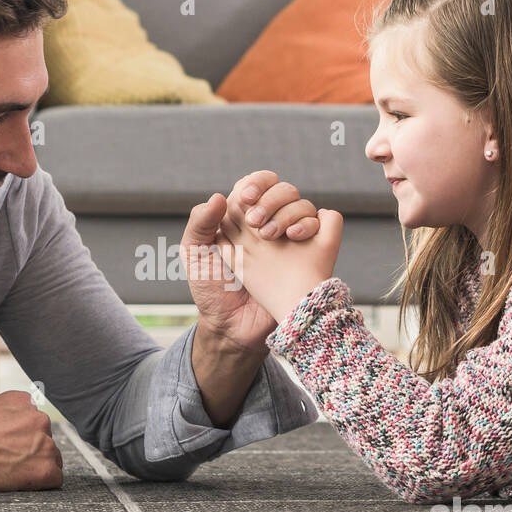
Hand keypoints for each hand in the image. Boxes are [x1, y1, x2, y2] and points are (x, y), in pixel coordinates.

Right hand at [0, 391, 63, 491]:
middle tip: (10, 459)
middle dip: (31, 448)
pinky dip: (42, 483)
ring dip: (37, 465)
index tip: (11, 442)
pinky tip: (24, 483)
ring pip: (51, 457)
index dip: (21, 433)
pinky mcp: (46, 470)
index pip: (32, 418)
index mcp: (23, 402)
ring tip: (15, 473)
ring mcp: (46, 445)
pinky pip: (54, 478)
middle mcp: (39, 419)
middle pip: (43, 437)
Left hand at [182, 170, 320, 350]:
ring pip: (301, 204)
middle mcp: (265, 224)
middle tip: (254, 221)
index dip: (254, 184)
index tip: (245, 198)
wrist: (234, 328)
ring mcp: (287, 239)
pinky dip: (308, 225)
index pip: (253, 185)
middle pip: (281, 190)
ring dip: (288, 211)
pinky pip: (318, 226)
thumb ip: (199, 223)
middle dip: (272, 197)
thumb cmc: (210, 292)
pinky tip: (293, 238)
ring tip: (269, 235)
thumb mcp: (194, 255)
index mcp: (238, 219)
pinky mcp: (305, 254)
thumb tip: (220, 196)